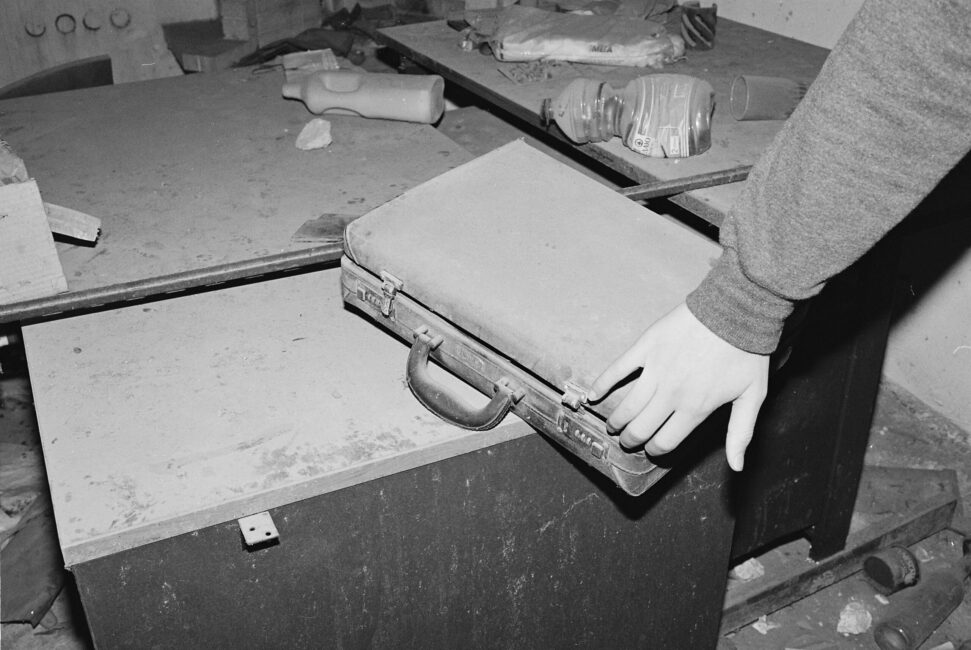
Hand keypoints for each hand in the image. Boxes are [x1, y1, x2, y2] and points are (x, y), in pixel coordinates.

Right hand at [587, 302, 768, 470]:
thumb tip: (737, 467)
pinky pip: (617, 369)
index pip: (665, 442)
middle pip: (641, 428)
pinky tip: (592, 395)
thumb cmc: (747, 353)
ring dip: (616, 420)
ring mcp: (655, 370)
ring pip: (627, 406)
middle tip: (627, 441)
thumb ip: (740, 433)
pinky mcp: (646, 347)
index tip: (652, 450)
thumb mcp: (752, 397)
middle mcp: (671, 394)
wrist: (736, 310)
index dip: (655, 451)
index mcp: (694, 408)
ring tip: (612, 426)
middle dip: (631, 440)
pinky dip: (602, 384)